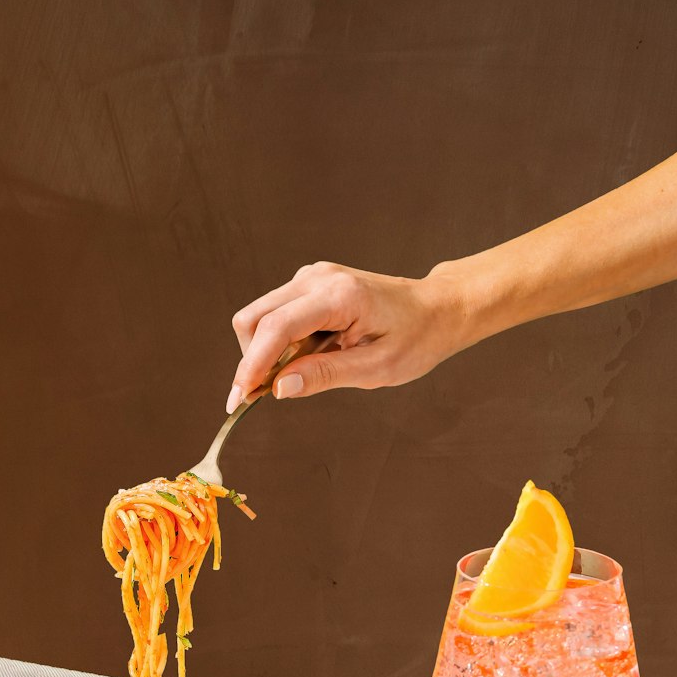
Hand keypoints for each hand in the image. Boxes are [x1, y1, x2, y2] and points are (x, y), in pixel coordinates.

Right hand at [226, 260, 483, 412]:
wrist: (436, 309)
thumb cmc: (416, 338)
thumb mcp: (376, 368)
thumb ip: (325, 375)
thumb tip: (279, 389)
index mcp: (339, 296)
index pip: (276, 328)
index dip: (252, 365)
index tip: (239, 399)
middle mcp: (317, 278)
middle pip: (254, 318)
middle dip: (250, 361)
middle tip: (259, 398)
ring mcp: (311, 278)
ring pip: (259, 317)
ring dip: (264, 354)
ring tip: (291, 381)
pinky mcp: (309, 286)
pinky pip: (276, 316)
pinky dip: (277, 345)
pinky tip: (302, 363)